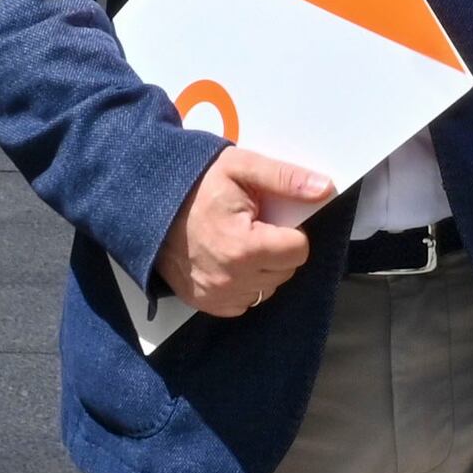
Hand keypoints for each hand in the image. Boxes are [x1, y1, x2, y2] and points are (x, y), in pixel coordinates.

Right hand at [154, 144, 340, 317]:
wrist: (148, 204)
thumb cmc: (196, 184)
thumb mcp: (241, 168)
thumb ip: (285, 178)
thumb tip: (325, 189)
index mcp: (244, 247)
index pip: (299, 250)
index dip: (290, 232)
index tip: (270, 218)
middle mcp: (232, 280)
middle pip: (286, 270)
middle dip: (278, 249)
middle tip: (253, 227)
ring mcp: (218, 296)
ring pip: (268, 288)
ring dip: (263, 268)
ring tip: (240, 242)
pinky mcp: (207, 304)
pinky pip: (246, 302)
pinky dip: (245, 284)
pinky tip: (229, 260)